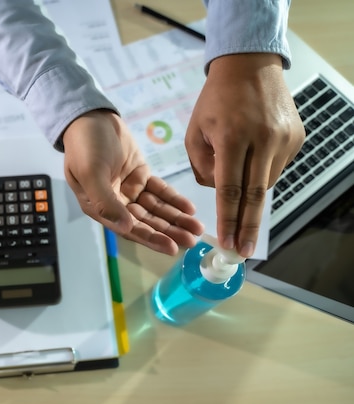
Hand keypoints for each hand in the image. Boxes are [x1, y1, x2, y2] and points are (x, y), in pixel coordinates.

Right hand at [62, 110, 203, 255]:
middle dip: (168, 231)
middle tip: (192, 240)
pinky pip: (159, 191)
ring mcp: (129, 189)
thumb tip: (126, 228)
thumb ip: (106, 202)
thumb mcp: (90, 173)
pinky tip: (189, 208)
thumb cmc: (85, 146)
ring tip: (196, 227)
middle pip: (146, 221)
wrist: (90, 116)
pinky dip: (174, 199)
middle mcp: (115, 202)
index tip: (171, 247)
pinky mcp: (140, 175)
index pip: (128, 228)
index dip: (150, 238)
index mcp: (98, 207)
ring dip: (175, 218)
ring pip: (155, 208)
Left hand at [185, 53, 304, 257]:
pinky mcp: (296, 137)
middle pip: (255, 195)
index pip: (230, 189)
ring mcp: (283, 138)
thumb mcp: (195, 131)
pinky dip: (261, 175)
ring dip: (251, 196)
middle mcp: (262, 140)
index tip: (228, 243)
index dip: (229, 220)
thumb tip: (215, 191)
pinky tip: (252, 168)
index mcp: (232, 138)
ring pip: (266, 183)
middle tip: (243, 251)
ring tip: (240, 203)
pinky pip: (276, 168)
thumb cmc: (215, 101)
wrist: (249, 66)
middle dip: (247, 226)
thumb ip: (201, 166)